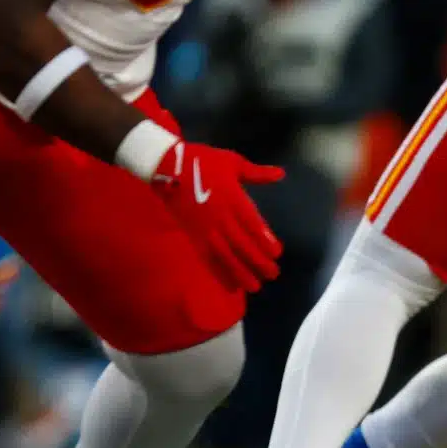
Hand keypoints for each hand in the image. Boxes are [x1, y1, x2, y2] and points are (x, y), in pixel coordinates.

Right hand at [149, 140, 284, 293]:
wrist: (166, 166)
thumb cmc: (202, 161)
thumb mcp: (232, 161)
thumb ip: (256, 173)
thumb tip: (280, 174)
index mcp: (232, 198)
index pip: (252, 224)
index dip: (265, 240)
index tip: (277, 253)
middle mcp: (220, 217)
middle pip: (242, 244)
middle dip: (258, 262)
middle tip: (273, 274)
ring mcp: (205, 228)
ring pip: (225, 255)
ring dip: (240, 272)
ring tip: (254, 286)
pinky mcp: (192, 234)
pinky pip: (207, 257)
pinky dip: (219, 271)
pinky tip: (229, 282)